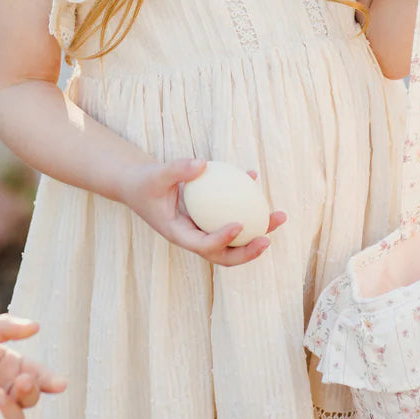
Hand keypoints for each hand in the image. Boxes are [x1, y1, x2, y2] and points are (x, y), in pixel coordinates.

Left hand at [0, 315, 65, 418]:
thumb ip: (7, 327)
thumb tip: (35, 326)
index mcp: (12, 368)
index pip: (38, 377)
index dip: (50, 381)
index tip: (59, 384)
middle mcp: (5, 389)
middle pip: (30, 399)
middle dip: (31, 391)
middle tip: (21, 381)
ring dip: (12, 409)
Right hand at [121, 159, 286, 266]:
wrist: (139, 185)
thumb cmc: (145, 181)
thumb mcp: (155, 174)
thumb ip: (177, 170)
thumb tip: (203, 163)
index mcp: (179, 235)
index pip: (203, 245)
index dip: (222, 240)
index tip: (239, 225)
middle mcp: (194, 238)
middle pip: (224, 255)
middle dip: (248, 252)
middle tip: (267, 238)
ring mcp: (203, 230)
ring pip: (235, 239)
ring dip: (259, 230)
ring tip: (280, 216)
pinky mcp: (210, 219)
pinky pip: (232, 215)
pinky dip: (246, 203)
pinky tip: (255, 178)